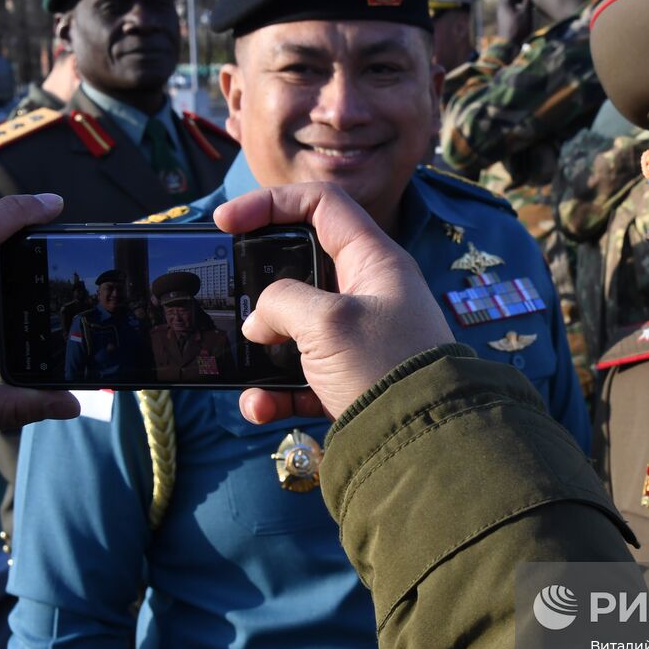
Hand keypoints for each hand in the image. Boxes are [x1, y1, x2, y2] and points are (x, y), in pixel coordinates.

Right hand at [213, 183, 454, 422]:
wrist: (422, 445)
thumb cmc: (385, 368)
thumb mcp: (327, 322)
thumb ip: (282, 303)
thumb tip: (260, 323)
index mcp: (373, 262)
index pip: (321, 206)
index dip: (271, 204)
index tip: (226, 222)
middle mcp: (367, 295)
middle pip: (300, 269)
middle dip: (259, 285)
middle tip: (229, 299)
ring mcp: (357, 340)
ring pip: (294, 329)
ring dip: (262, 348)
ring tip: (243, 361)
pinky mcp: (347, 381)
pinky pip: (298, 379)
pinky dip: (274, 392)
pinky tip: (259, 406)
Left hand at [496, 0, 533, 43]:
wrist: (508, 46)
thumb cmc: (518, 29)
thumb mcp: (526, 14)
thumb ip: (527, 1)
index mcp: (506, 2)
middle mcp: (501, 5)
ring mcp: (501, 12)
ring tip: (529, 3)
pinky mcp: (503, 18)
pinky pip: (509, 6)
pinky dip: (516, 5)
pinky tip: (523, 11)